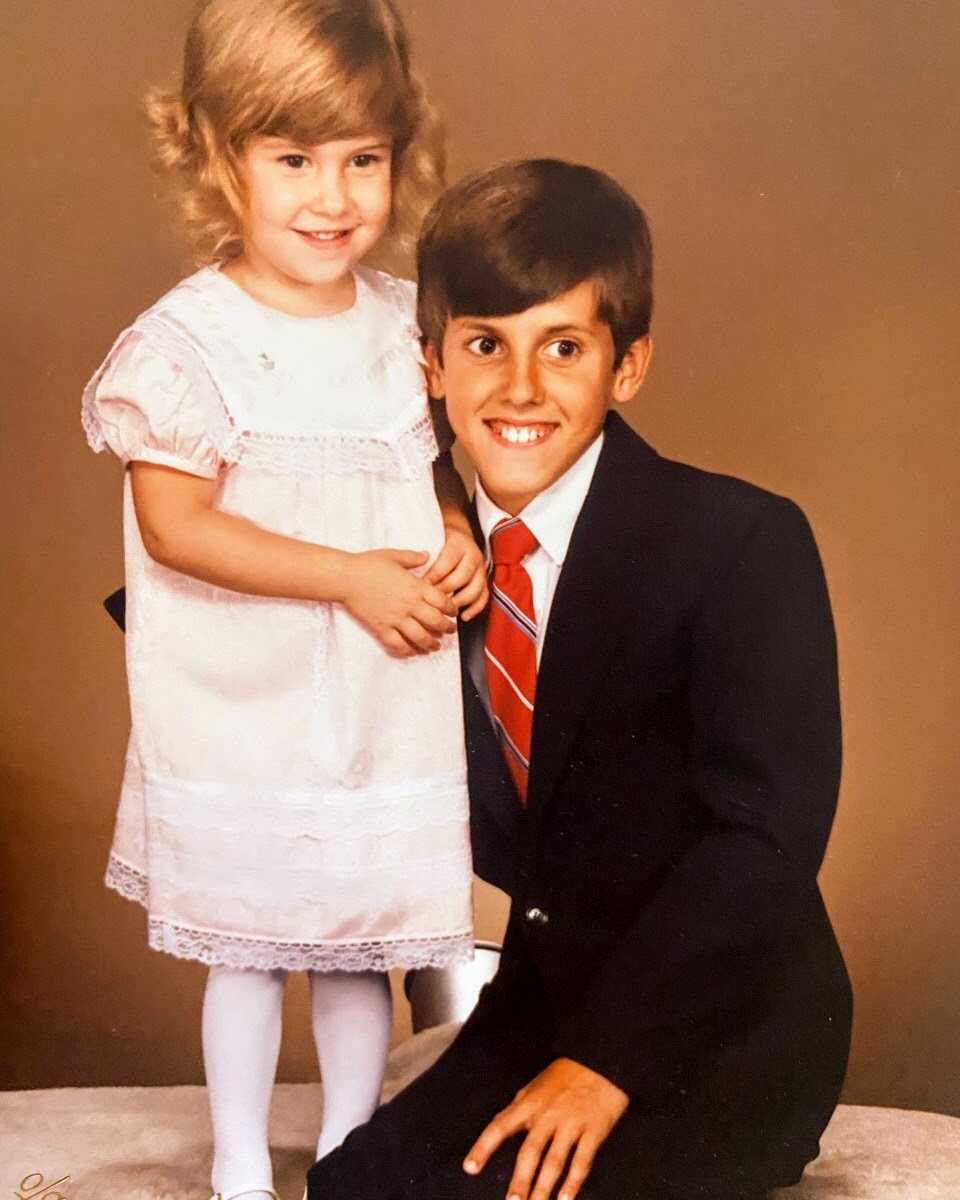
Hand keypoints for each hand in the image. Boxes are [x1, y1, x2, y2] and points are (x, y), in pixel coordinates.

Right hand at [342, 548, 456, 656]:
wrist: (345, 577)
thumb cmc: (368, 564)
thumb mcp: (393, 555)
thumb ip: (412, 557)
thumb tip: (426, 555)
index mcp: (415, 586)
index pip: (442, 601)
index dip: (451, 608)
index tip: (453, 612)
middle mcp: (409, 605)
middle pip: (435, 622)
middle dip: (446, 628)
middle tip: (450, 631)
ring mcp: (395, 618)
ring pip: (420, 637)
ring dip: (431, 644)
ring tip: (435, 646)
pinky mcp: (381, 628)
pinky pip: (398, 645)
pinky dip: (407, 651)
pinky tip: (412, 652)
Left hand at [426, 525, 488, 619]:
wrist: (458, 539)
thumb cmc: (440, 542)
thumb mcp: (431, 541)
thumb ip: (423, 554)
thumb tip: (413, 572)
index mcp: (458, 544)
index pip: (446, 564)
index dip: (433, 577)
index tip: (421, 587)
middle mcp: (473, 555)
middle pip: (461, 578)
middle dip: (444, 592)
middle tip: (430, 601)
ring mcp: (481, 569)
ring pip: (474, 589)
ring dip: (458, 602)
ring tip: (444, 611)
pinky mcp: (485, 581)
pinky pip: (483, 597)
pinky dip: (475, 609)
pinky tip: (463, 617)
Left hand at [463, 1058, 627, 1199]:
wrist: (601, 1059)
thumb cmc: (566, 1073)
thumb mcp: (537, 1084)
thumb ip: (520, 1106)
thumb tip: (501, 1124)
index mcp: (530, 1103)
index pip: (500, 1126)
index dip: (484, 1147)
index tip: (470, 1167)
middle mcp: (548, 1115)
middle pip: (530, 1151)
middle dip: (520, 1180)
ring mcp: (571, 1124)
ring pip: (554, 1161)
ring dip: (544, 1188)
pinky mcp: (594, 1130)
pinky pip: (582, 1160)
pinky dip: (574, 1181)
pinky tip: (566, 1198)